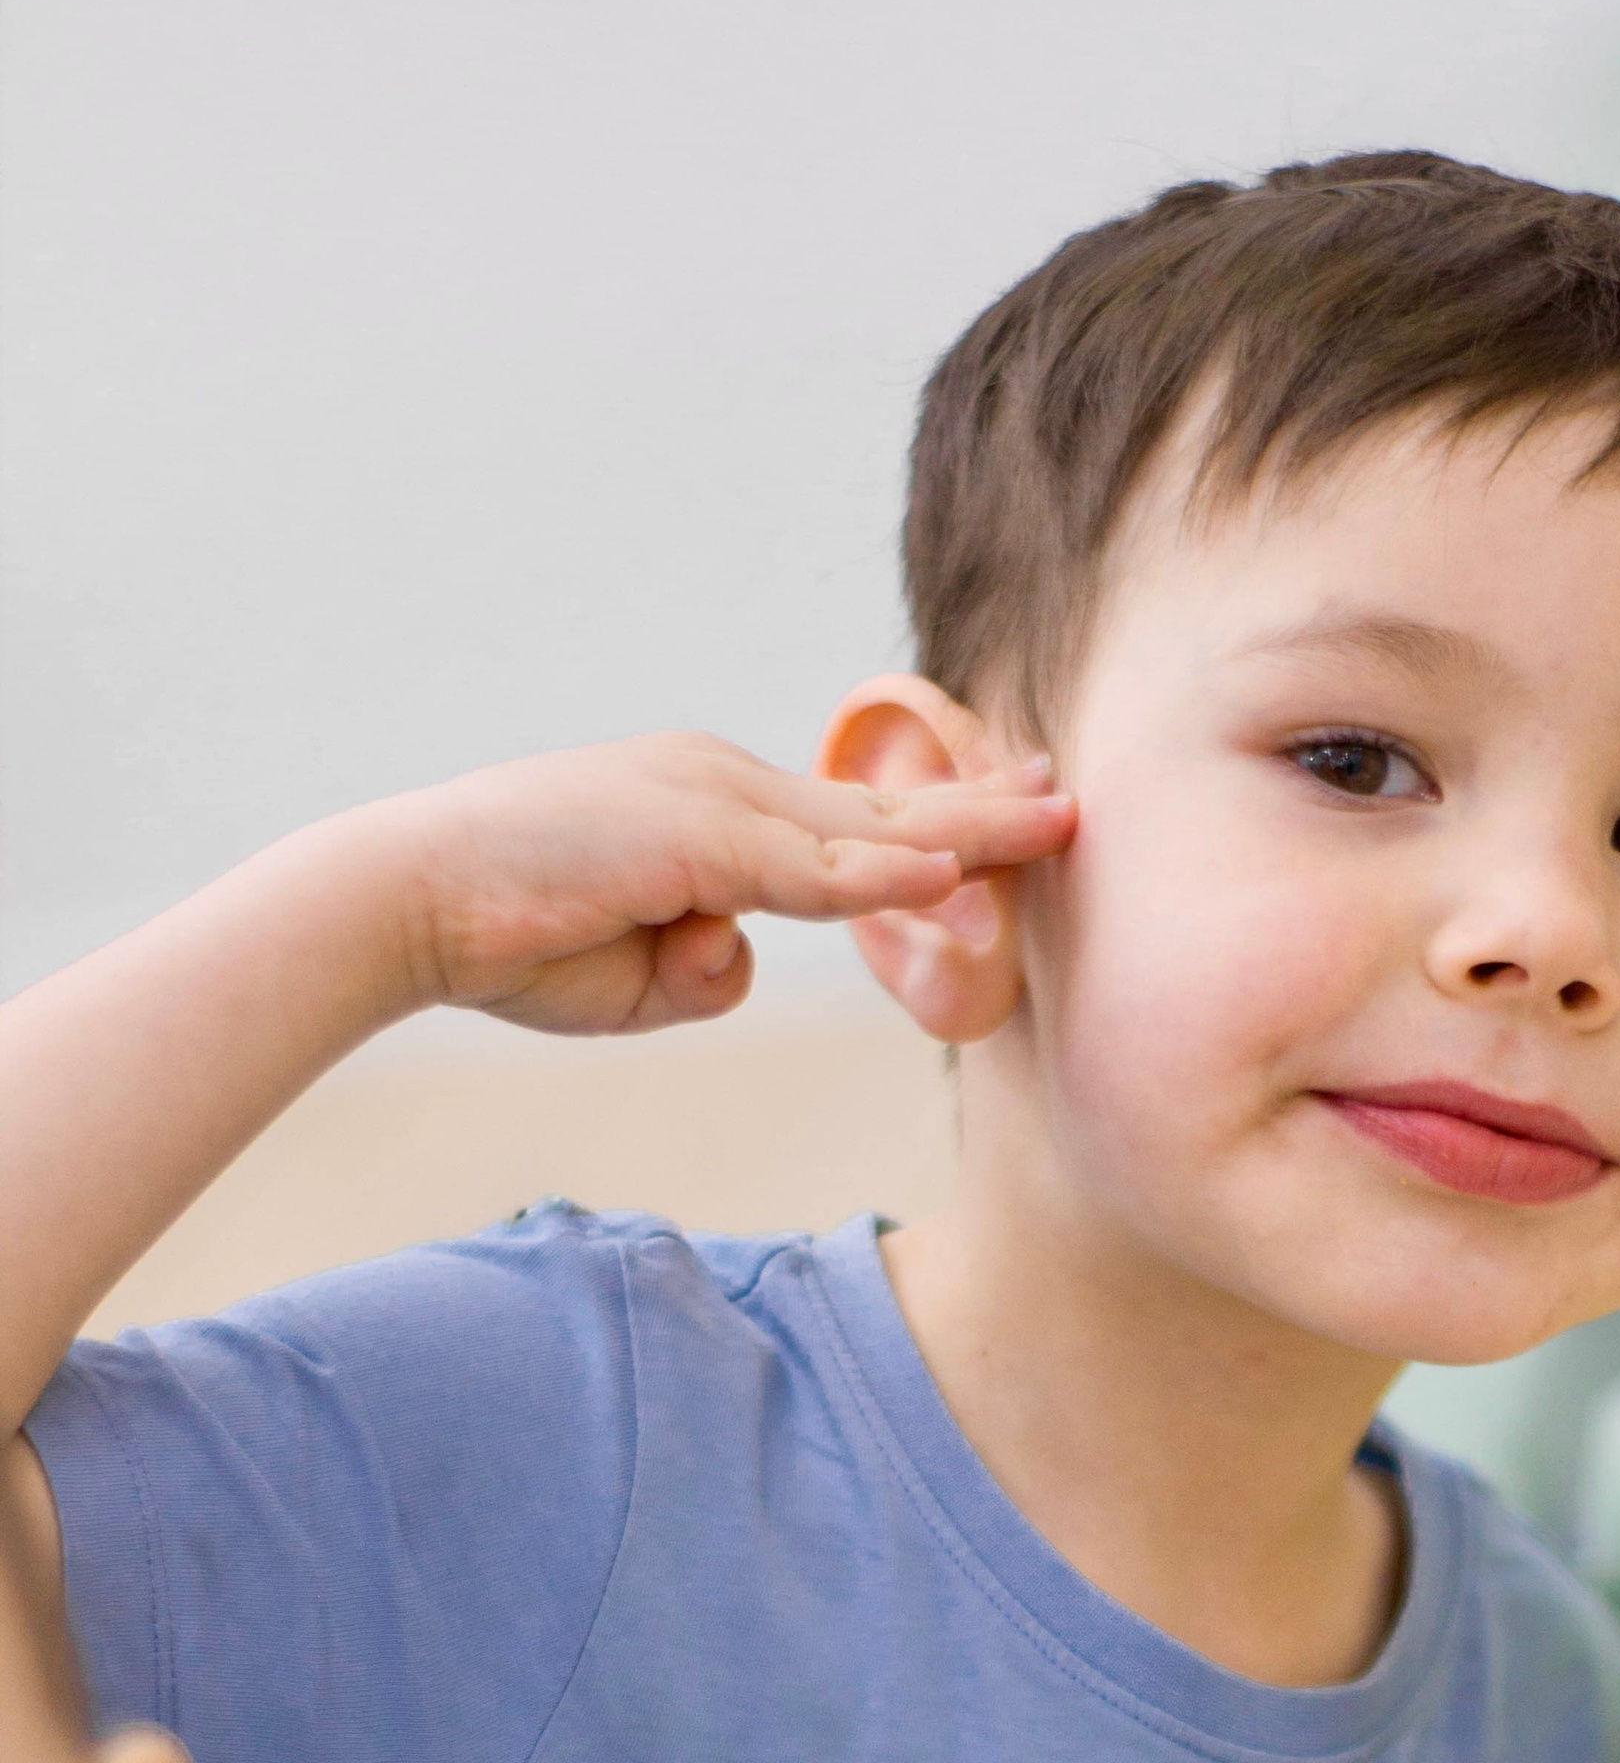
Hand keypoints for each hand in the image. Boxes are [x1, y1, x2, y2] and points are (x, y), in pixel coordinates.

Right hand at [372, 727, 1074, 1033]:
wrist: (410, 904)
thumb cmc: (514, 942)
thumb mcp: (638, 978)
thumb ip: (707, 967)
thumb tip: (743, 958)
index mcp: (711, 807)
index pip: (848, 814)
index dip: (934, 816)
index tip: (1008, 806)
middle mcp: (722, 783)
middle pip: (880, 803)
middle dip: (980, 803)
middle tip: (1066, 794)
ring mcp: (711, 800)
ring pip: (865, 824)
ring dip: (965, 829)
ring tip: (1053, 826)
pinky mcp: (694, 836)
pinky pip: (812, 864)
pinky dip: (881, 870)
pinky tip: (949, 872)